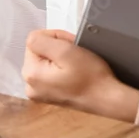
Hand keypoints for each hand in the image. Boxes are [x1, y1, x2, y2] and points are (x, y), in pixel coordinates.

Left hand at [22, 29, 138, 121]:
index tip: (70, 46)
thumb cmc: (91, 77)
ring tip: (76, 65)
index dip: (55, 38)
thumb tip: (33, 39)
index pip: (35, 40)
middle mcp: (30, 85)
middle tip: (75, 55)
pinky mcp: (49, 94)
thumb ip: (42, 40)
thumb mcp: (65, 51)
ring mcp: (39, 92)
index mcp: (30, 74)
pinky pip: (51, 71)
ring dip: (61, 57)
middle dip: (57, 48)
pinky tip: (74, 73)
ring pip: (46, 60)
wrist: (108, 99)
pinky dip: (62, 68)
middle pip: (39, 50)